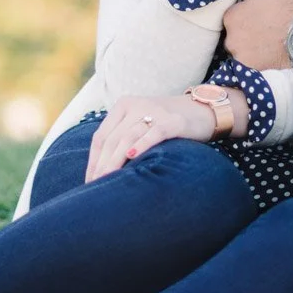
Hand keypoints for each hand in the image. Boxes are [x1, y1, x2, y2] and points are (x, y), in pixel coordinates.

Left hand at [85, 93, 217, 182]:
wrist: (202, 111)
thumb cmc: (166, 125)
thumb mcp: (140, 126)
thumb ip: (122, 140)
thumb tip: (101, 173)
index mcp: (123, 106)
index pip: (101, 136)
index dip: (93, 160)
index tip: (89, 182)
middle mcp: (136, 105)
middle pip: (112, 139)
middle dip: (102, 165)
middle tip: (96, 187)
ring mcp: (154, 111)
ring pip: (128, 138)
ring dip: (115, 161)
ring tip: (107, 180)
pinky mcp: (173, 121)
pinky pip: (154, 133)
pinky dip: (142, 145)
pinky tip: (132, 156)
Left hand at [222, 0, 292, 69]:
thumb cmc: (290, 5)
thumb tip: (254, 0)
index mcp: (232, 16)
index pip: (233, 17)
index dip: (246, 18)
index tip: (257, 19)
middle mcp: (232, 38)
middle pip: (236, 37)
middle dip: (247, 36)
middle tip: (264, 34)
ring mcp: (242, 57)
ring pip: (244, 54)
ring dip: (253, 51)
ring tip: (270, 48)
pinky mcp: (255, 71)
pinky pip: (255, 67)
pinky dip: (262, 63)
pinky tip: (273, 58)